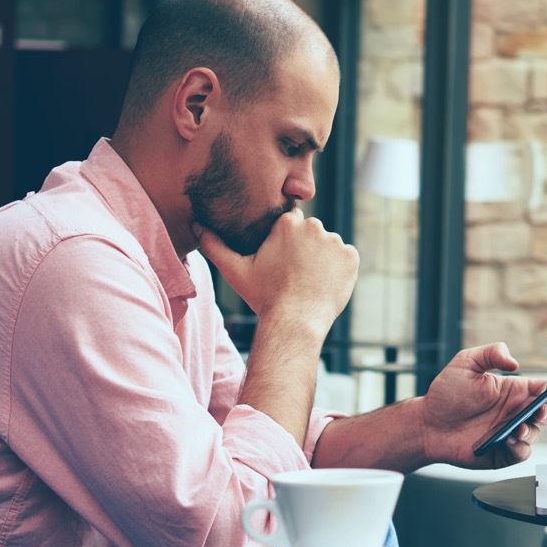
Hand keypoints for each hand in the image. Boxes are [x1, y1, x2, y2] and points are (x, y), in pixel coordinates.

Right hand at [195, 209, 358, 336]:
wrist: (296, 323)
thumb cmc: (264, 296)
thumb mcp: (235, 270)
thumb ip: (214, 245)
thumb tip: (195, 225)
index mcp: (287, 223)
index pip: (290, 224)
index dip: (286, 244)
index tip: (282, 263)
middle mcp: (314, 226)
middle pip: (310, 234)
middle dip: (305, 249)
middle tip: (294, 275)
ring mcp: (335, 241)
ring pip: (328, 246)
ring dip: (322, 259)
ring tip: (309, 282)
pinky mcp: (351, 257)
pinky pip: (345, 259)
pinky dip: (338, 270)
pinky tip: (324, 285)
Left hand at [419, 343, 546, 469]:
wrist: (427, 424)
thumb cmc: (445, 393)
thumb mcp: (466, 362)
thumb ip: (491, 354)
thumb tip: (514, 362)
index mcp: (512, 390)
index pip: (543, 389)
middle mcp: (514, 411)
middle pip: (546, 412)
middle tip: (538, 410)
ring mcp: (509, 432)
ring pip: (535, 433)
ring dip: (531, 430)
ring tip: (517, 427)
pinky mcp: (502, 453)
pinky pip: (521, 453)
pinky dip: (521, 449)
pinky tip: (509, 441)